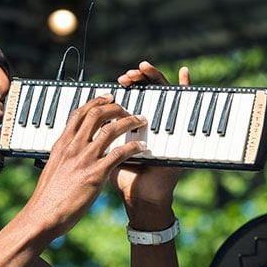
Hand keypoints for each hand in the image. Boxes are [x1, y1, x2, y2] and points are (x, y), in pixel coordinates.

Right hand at [24, 93, 148, 236]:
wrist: (43, 215)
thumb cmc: (47, 198)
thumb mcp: (53, 169)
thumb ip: (63, 158)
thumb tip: (70, 154)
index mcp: (61, 145)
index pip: (78, 114)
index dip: (96, 102)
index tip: (108, 98)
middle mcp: (72, 147)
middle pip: (96, 115)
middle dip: (115, 107)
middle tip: (127, 109)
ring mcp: (84, 159)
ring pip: (111, 130)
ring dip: (129, 122)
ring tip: (139, 121)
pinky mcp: (95, 174)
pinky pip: (120, 153)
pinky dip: (134, 147)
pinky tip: (142, 147)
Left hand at [112, 62, 190, 228]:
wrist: (141, 197)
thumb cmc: (122, 178)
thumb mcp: (105, 154)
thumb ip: (97, 138)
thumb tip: (80, 123)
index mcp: (130, 126)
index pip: (128, 98)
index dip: (123, 87)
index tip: (115, 84)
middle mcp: (148, 122)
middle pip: (145, 91)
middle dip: (136, 79)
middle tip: (128, 76)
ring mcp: (165, 125)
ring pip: (161, 93)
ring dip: (153, 77)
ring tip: (143, 68)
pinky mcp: (179, 131)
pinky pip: (185, 106)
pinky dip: (187, 87)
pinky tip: (184, 73)